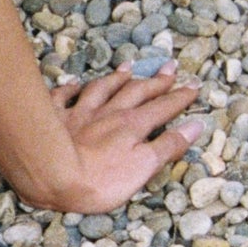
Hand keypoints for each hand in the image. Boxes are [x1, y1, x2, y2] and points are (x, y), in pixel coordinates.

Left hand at [28, 64, 205, 212]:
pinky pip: (63, 96)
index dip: (180, 97)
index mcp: (133, 125)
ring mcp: (80, 113)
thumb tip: (196, 125)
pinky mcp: (55, 118)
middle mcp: (108, 113)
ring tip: (129, 67)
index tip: (194, 86)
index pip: (163, 107)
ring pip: (102, 88)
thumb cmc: (100, 180)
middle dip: (156, 81)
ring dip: (117, 77)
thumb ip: (169, 145)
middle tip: (170, 68)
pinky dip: (70, 88)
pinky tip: (74, 84)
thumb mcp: (144, 167)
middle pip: (136, 91)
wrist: (51, 175)